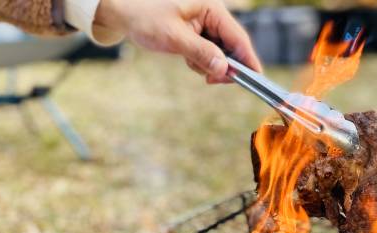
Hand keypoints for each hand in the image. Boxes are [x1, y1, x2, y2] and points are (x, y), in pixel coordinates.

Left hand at [94, 0, 261, 82]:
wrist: (119, 11)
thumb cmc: (144, 17)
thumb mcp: (174, 38)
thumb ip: (202, 53)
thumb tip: (225, 70)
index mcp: (211, 7)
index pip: (238, 37)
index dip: (248, 59)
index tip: (256, 78)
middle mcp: (211, 13)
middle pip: (232, 45)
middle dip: (224, 65)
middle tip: (212, 80)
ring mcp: (204, 22)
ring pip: (220, 51)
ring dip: (210, 64)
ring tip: (189, 62)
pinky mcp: (196, 31)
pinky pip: (208, 51)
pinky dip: (200, 60)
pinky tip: (187, 58)